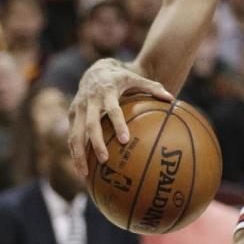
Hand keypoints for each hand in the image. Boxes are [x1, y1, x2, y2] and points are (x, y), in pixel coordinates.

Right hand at [67, 58, 173, 178]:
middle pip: (91, 125)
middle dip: (96, 143)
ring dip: (78, 154)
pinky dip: (74, 153)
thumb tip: (172, 99)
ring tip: (85, 174)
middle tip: (105, 160)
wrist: (95, 69)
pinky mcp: (72, 115)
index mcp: (107, 91)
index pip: (113, 109)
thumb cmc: (120, 77)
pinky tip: (80, 169)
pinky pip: (72, 136)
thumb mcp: (136, 78)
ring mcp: (78, 108)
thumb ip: (153, 87)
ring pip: (75, 134)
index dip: (118, 124)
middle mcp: (90, 101)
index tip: (125, 140)